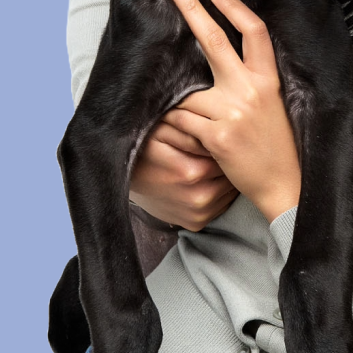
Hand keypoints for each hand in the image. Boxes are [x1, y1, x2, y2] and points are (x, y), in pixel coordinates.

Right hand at [129, 115, 239, 230]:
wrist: (122, 182)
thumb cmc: (145, 150)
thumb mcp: (162, 131)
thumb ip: (190, 129)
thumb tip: (214, 129)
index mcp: (191, 172)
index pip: (224, 154)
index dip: (222, 143)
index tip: (219, 136)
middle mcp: (198, 198)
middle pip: (230, 173)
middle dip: (227, 161)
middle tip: (221, 150)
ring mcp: (198, 214)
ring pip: (229, 189)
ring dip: (226, 177)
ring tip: (214, 164)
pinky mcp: (197, 223)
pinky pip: (221, 204)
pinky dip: (220, 193)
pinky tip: (209, 181)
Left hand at [163, 0, 300, 222]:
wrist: (286, 185)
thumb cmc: (278, 146)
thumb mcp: (275, 104)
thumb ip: (252, 80)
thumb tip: (219, 58)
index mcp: (270, 80)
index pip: (254, 31)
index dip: (233, 7)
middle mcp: (252, 90)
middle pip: (215, 40)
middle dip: (191, 9)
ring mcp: (234, 111)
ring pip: (187, 93)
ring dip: (183, 108)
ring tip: (202, 130)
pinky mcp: (218, 135)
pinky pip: (182, 120)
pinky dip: (180, 129)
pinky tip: (197, 142)